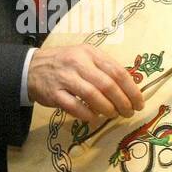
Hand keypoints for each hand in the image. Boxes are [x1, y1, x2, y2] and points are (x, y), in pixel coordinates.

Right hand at [27, 45, 144, 123]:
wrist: (32, 68)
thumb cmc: (65, 63)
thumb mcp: (85, 57)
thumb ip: (105, 68)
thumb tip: (130, 87)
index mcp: (90, 53)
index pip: (117, 71)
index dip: (132, 89)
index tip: (139, 103)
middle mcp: (78, 63)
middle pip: (107, 85)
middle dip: (122, 102)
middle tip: (128, 112)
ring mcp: (65, 78)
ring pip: (92, 95)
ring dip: (107, 109)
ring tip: (113, 115)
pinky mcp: (54, 93)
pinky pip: (75, 106)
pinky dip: (87, 114)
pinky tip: (94, 118)